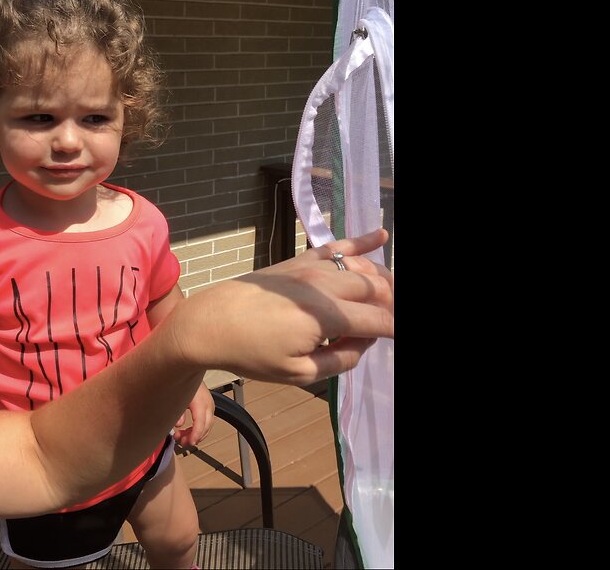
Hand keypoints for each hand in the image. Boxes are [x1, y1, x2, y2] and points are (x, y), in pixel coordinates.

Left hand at [171, 229, 393, 384]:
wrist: (211, 323)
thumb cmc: (252, 353)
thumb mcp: (298, 373)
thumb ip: (340, 360)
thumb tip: (364, 343)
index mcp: (325, 316)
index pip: (376, 320)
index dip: (395, 329)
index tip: (399, 335)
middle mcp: (323, 285)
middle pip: (375, 289)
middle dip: (393, 304)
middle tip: (393, 319)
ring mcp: (310, 268)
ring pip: (360, 267)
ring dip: (383, 279)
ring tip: (392, 294)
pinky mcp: (298, 260)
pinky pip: (336, 247)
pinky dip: (361, 242)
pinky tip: (382, 237)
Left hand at [173, 381, 214, 450]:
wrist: (190, 369)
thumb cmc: (183, 381)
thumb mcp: (177, 396)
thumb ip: (178, 411)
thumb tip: (178, 425)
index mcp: (200, 402)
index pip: (201, 422)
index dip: (196, 434)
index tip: (190, 442)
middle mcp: (208, 405)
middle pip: (206, 427)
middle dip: (194, 437)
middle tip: (181, 442)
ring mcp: (210, 406)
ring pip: (207, 426)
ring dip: (196, 435)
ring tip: (182, 438)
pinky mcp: (209, 407)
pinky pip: (207, 422)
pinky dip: (198, 430)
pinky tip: (188, 432)